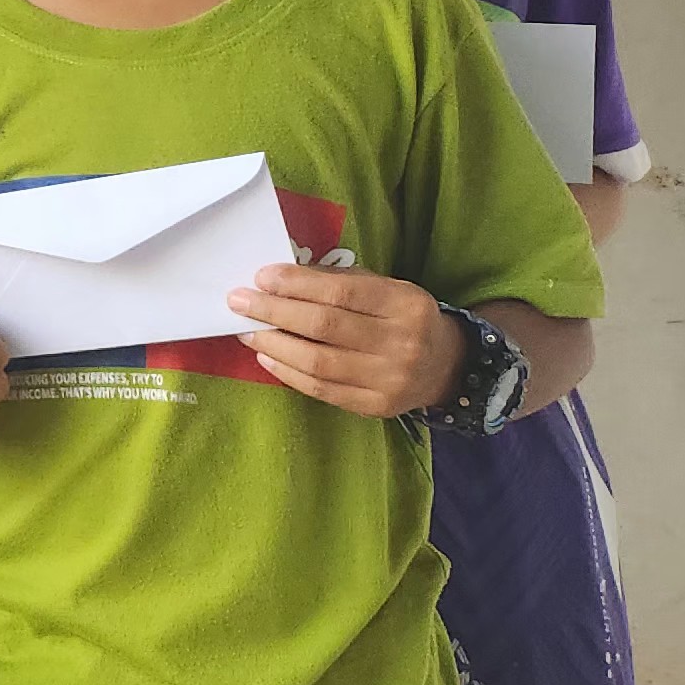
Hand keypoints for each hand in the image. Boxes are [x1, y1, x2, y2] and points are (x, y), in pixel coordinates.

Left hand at [229, 263, 460, 420]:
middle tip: (238, 301)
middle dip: (274, 311)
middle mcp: (401, 342)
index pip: (341, 292)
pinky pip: (321, 389)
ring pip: (318, 361)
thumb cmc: (402, 317)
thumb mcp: (385, 289)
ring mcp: (390, 379)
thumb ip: (339, 283)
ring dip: (273, 344)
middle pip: (325, 325)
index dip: (296, 285)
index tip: (261, 277)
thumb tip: (278, 278)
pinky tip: (267, 356)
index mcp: (405, 303)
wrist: (445, 366)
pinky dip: (288, 372)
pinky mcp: (376, 406)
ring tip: (247, 331)